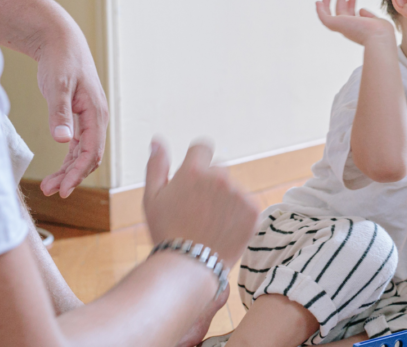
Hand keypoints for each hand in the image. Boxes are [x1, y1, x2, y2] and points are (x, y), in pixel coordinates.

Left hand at [36, 28, 109, 197]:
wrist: (61, 40)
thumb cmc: (60, 60)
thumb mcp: (58, 86)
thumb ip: (60, 113)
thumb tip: (63, 141)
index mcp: (96, 113)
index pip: (92, 151)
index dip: (78, 173)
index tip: (62, 189)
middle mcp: (97, 118)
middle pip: (89, 156)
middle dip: (72, 176)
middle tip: (51, 192)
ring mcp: (89, 118)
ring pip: (83, 152)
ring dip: (69, 170)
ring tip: (49, 186)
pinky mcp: (79, 116)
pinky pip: (78, 144)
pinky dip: (68, 159)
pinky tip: (56, 169)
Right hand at [143, 139, 260, 266]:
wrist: (190, 265)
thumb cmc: (166, 232)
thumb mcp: (152, 198)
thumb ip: (156, 165)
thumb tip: (157, 140)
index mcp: (194, 170)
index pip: (202, 148)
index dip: (197, 162)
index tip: (194, 181)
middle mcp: (220, 177)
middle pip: (219, 170)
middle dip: (210, 184)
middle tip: (198, 211)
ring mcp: (239, 193)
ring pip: (233, 188)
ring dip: (225, 200)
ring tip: (210, 224)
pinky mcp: (253, 209)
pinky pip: (246, 203)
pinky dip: (238, 214)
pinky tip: (224, 229)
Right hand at [316, 0, 394, 45]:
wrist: (378, 36)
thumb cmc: (382, 32)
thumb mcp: (377, 21)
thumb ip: (369, 16)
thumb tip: (361, 10)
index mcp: (359, 28)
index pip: (352, 16)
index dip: (351, 5)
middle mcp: (349, 29)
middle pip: (342, 12)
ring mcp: (342, 27)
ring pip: (331, 15)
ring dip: (329, 3)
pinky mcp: (335, 25)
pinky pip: (324, 18)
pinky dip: (320, 10)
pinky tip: (318, 2)